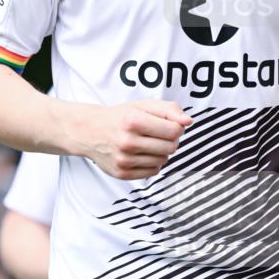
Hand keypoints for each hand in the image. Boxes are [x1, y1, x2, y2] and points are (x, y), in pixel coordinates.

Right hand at [75, 100, 191, 179]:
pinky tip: (141, 154)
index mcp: (133, 121)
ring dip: (160, 152)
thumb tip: (188, 122)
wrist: (90, 131)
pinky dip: (152, 163)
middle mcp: (127, 141)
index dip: (176, 127)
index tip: (166, 124)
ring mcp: (124, 159)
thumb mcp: (143, 105)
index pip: (175, 130)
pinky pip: (153, 172)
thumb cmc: (120, 117)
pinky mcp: (122, 173)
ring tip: (146, 144)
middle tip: (156, 134)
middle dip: (169, 140)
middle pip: (171, 147)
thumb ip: (169, 109)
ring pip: (163, 161)